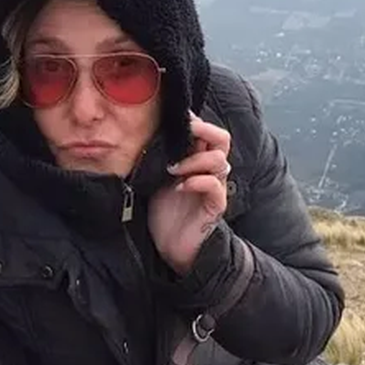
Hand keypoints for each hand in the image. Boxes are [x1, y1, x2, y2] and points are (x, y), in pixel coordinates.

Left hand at [148, 116, 231, 274]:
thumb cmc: (165, 213)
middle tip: (182, 134)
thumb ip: (159, 159)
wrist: (172, 247)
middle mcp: (211, 172)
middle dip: (203, 131)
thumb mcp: (158, 180)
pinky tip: (180, 186)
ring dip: (194, 159)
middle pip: (222, 139)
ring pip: (219, 160)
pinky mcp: (215, 206)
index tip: (172, 117)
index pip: (207, 132)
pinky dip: (197, 181)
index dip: (194, 122)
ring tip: (172, 168)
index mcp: (198, 162)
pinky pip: (214, 186)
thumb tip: (142, 135)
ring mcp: (215, 188)